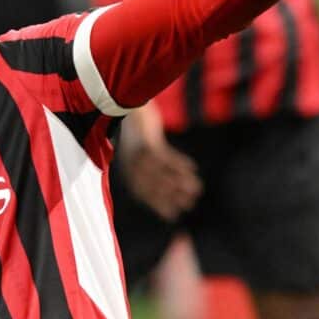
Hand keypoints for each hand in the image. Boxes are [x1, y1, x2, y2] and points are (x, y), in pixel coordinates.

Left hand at [119, 104, 201, 220]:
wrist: (121, 102)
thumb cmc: (133, 128)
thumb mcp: (136, 147)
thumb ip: (144, 164)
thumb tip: (159, 179)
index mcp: (128, 168)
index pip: (143, 193)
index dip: (158, 205)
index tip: (172, 216)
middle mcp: (131, 164)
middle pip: (153, 186)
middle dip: (172, 197)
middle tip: (189, 205)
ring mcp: (138, 153)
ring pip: (162, 173)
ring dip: (180, 182)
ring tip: (196, 190)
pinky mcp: (146, 141)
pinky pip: (165, 156)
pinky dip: (179, 164)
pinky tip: (192, 169)